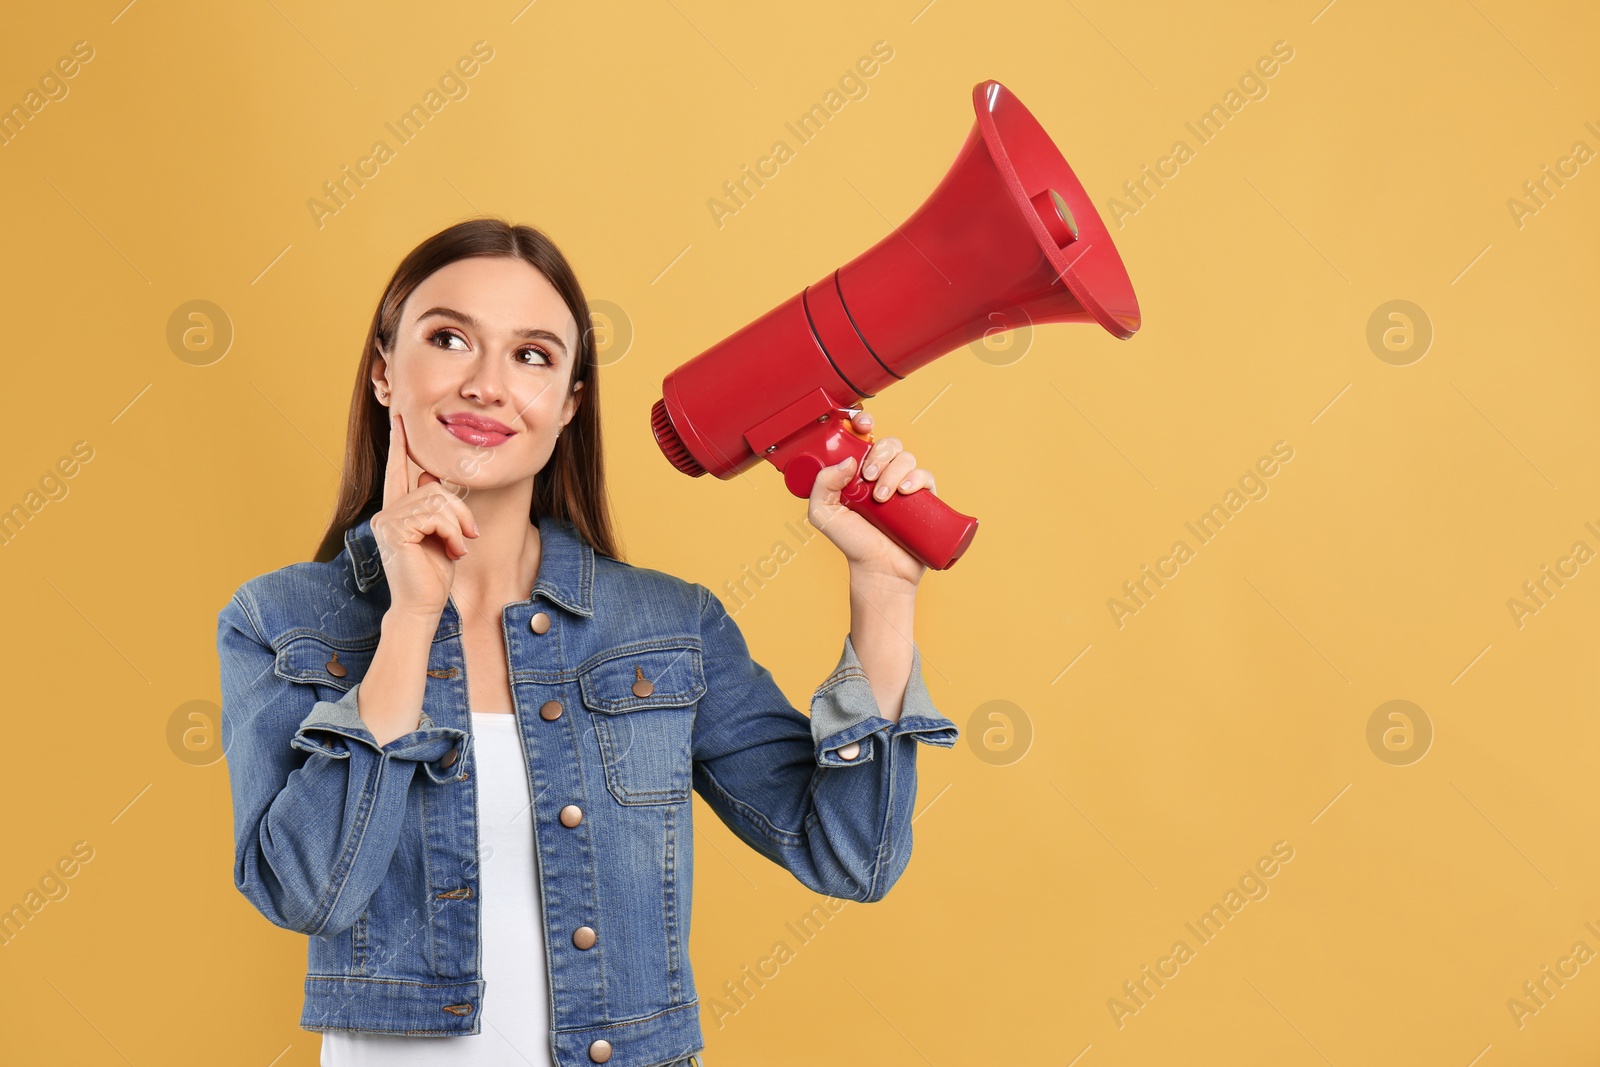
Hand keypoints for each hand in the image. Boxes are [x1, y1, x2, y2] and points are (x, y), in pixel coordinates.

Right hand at [372, 412, 480, 618]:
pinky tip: (453, 551)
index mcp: (398, 510)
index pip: (398, 470)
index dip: (399, 444)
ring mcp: (387, 520)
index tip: (398, 419)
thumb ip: (435, 506)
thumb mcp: (441, 534)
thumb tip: (430, 476)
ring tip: (458, 548)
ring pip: (437, 501)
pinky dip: (452, 533)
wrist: (423, 606)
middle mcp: (387, 512)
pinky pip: (435, 516)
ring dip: (457, 525)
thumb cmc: (434, 574)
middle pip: (434, 487)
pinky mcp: (393, 530)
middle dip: (459, 511)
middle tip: (469, 536)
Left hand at [807, 410, 935, 586]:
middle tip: (867, 478)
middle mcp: (882, 474)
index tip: (863, 424)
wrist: (880, 570)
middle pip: (889, 444)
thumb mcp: (823, 514)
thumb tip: (848, 461)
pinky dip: (916, 478)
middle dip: (879, 455)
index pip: (864, 438)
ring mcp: (904, 485)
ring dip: (894, 472)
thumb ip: (822, 485)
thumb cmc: (853, 543)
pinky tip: (905, 492)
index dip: (864, 424)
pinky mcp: (923, 498)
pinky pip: (926, 475)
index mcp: (859, 472)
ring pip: (906, 458)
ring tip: (882, 498)